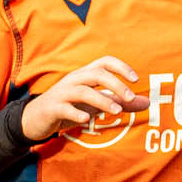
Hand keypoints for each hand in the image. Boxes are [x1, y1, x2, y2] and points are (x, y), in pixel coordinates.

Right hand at [19, 56, 148, 142]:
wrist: (35, 119)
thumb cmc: (69, 107)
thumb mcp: (95, 104)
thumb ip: (120, 102)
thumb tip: (147, 103)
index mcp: (84, 75)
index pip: (104, 62)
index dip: (121, 67)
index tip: (136, 79)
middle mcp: (73, 80)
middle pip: (97, 74)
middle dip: (117, 84)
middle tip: (130, 98)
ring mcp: (61, 93)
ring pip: (84, 91)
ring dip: (103, 100)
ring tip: (117, 111)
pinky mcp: (52, 108)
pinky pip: (65, 108)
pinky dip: (77, 113)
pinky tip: (87, 120)